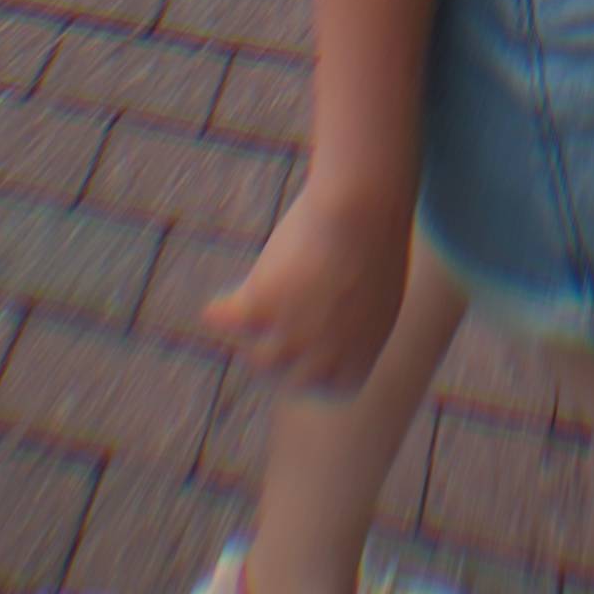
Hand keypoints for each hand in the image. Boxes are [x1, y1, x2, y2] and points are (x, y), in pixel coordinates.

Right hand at [203, 180, 411, 394]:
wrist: (360, 207)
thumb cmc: (375, 232)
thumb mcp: (377, 282)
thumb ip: (358, 313)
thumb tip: (337, 319)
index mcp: (361, 353)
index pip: (333, 385)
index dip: (318, 367)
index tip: (307, 348)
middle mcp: (323, 357)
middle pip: (289, 378)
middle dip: (280, 358)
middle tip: (269, 340)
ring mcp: (289, 337)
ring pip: (257, 357)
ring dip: (251, 339)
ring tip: (248, 319)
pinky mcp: (259, 309)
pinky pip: (225, 321)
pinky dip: (219, 313)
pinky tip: (217, 309)